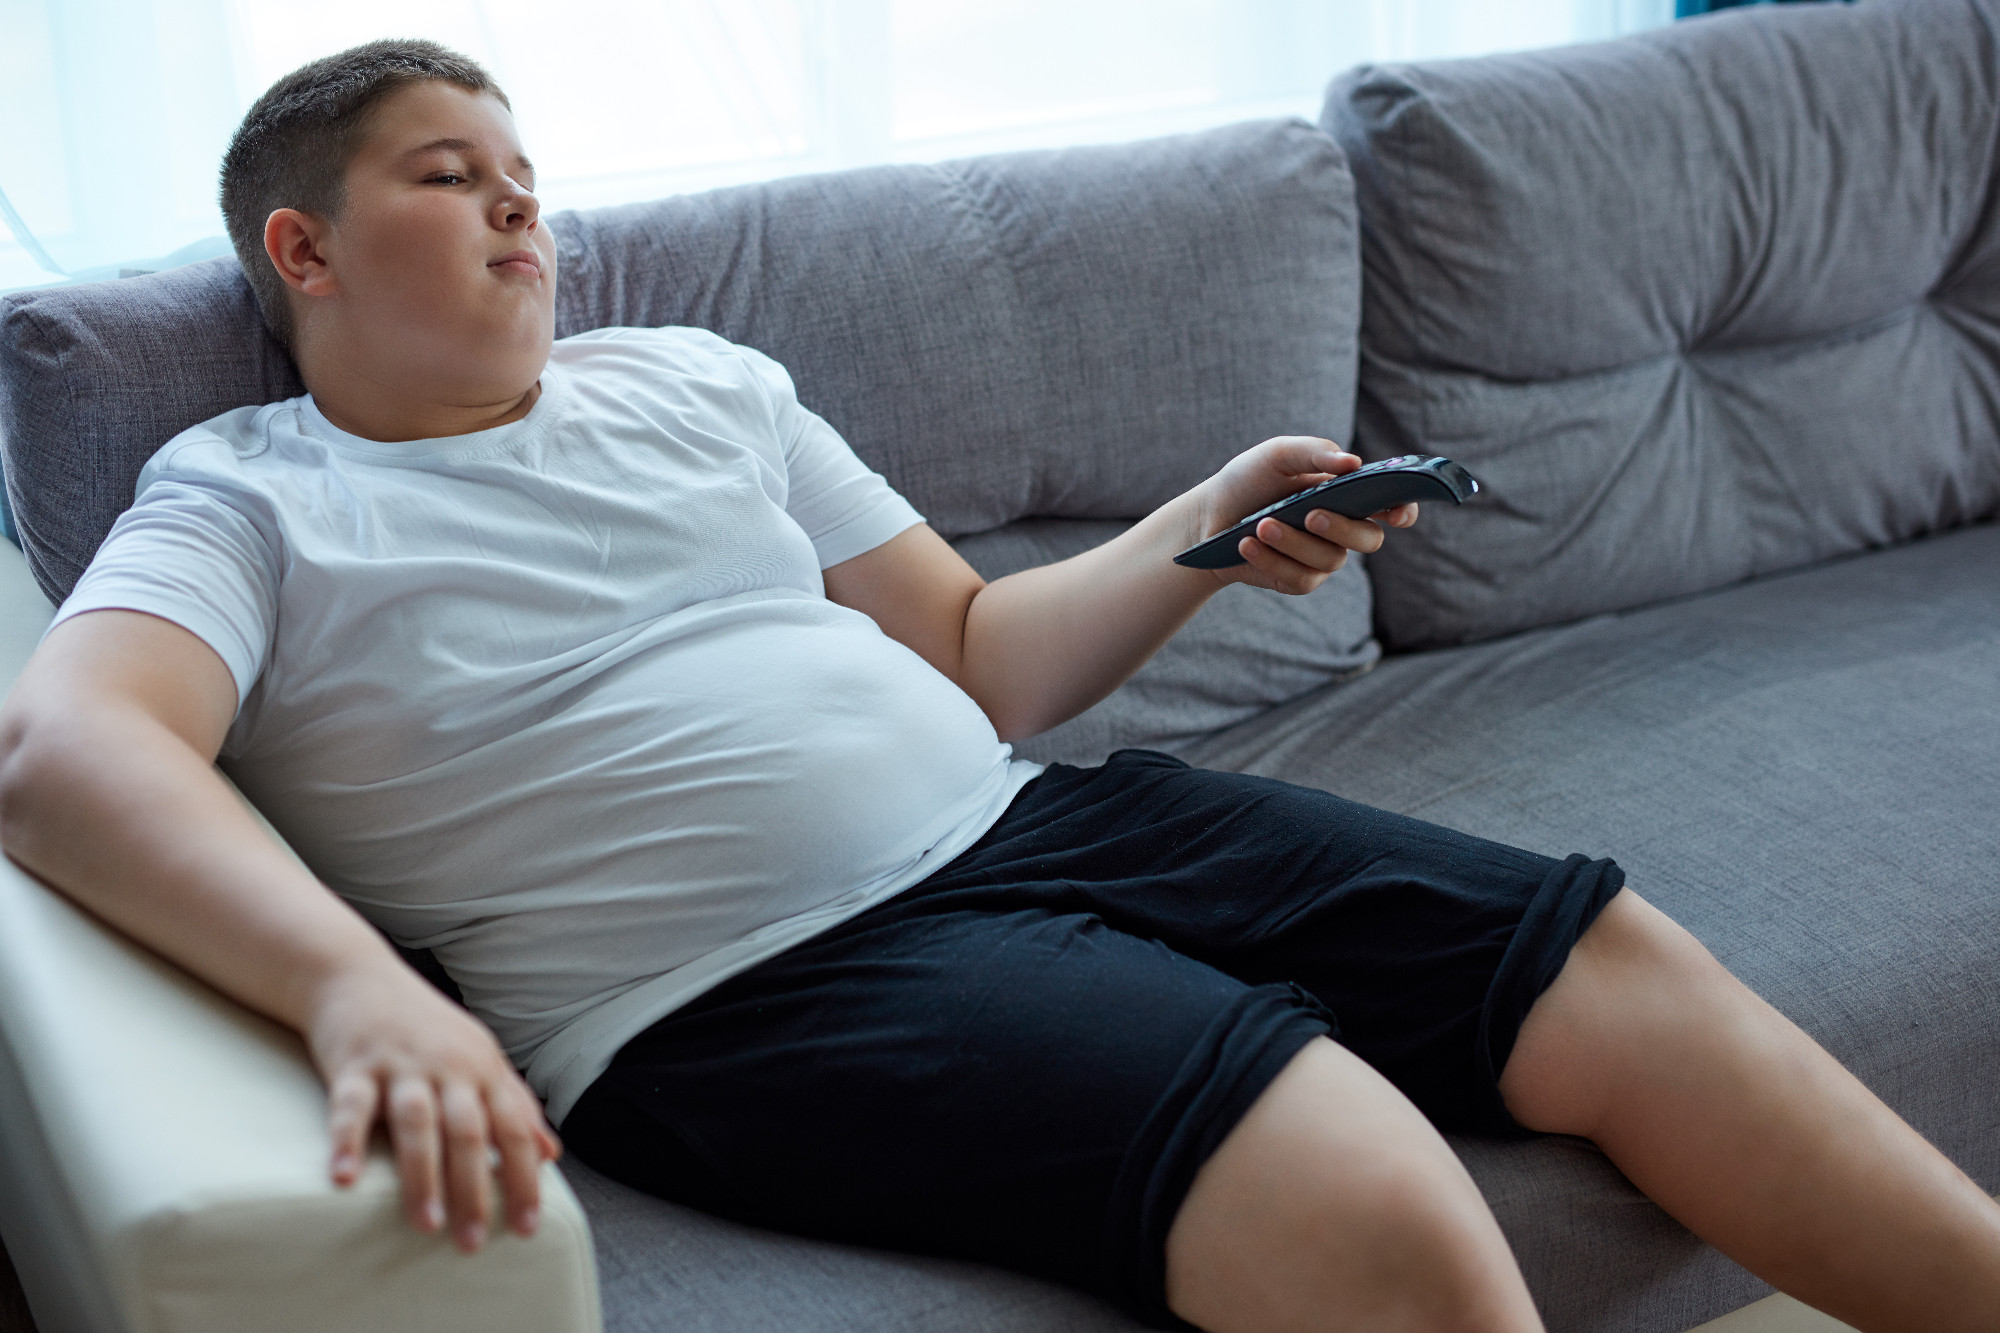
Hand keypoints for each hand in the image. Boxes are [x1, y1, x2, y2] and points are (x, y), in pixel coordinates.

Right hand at [306, 954, 560, 1252]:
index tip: (527, 1227)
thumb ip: (515, 1104)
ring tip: (427, 1224)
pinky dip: (347, 1142)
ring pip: (418, 1123)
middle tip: (474, 1243)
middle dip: (475, 1190)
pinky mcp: (353, 1064)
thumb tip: (551, 1152)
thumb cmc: (425, 1028)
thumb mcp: (479, 1058)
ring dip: (423, 1176)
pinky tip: (344, 1179)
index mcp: (483, 1069)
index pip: (514, 1129)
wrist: (356, 976)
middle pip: (469, 1132)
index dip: (524, 1178)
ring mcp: (401, 1064)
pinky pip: (351, 1106)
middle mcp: (448, 1066)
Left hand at [1188, 436, 1418, 594]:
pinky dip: (1272, 560)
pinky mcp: (1299, 580)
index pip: (1393, 505)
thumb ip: (1316, 452)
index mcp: (1348, 493)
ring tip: (1260, 524)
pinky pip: (1301, 579)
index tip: (1395, 512)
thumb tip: (1353, 463)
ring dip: (1294, 542)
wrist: (1208, 515)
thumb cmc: (1249, 480)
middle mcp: (1343, 528)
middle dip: (1341, 527)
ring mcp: (1323, 557)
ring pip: (1330, 560)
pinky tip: (1247, 544)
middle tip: (1310, 514)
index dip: (1403, 510)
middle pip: (1368, 539)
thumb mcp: (1278, 455)